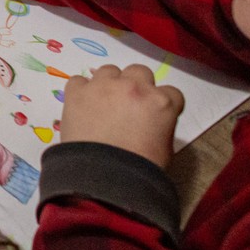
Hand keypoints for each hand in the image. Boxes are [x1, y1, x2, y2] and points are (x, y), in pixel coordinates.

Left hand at [56, 64, 185, 168]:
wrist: (104, 178)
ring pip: (110, 71)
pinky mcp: (78, 91)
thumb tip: (151, 124)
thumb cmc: (141, 170)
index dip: (162, 105)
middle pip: (140, 72)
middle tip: (129, 107)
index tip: (155, 116)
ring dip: (109, 84)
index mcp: (162, 103)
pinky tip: (82, 107)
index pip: (171, 93)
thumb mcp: (165, 149)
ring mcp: (104, 86)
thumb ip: (161, 126)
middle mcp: (134, 87)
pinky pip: (79, 81)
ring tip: (103, 106)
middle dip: (137, 86)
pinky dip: (81, 91)